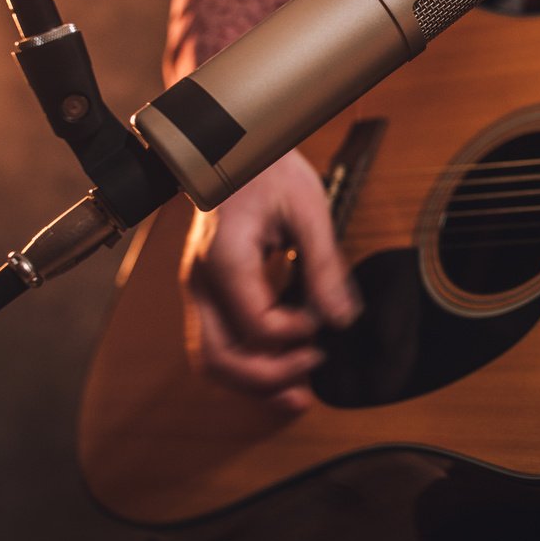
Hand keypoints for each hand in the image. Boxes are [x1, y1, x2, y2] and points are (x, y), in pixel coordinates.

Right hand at [178, 147, 359, 413]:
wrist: (230, 146)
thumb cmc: (267, 168)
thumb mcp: (308, 207)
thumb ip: (324, 265)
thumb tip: (342, 319)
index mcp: (225, 259)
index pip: (257, 326)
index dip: (297, 334)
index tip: (326, 323)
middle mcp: (200, 281)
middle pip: (218, 358)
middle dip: (266, 380)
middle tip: (311, 381)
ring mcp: (197, 290)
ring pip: (211, 359)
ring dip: (253, 383)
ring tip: (297, 394)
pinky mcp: (206, 292)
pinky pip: (218, 343)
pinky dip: (247, 364)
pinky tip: (281, 370)